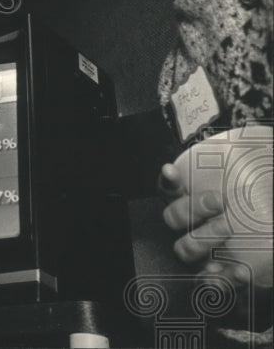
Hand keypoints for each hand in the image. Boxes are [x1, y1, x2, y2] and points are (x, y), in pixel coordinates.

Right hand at [160, 125, 272, 287]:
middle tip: (218, 202)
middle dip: (191, 209)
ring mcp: (207, 252)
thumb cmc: (267, 197)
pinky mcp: (225, 276)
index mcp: (197, 200)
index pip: (170, 188)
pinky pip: (210, 284)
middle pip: (173, 218)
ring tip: (228, 231)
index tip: (173, 172)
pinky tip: (238, 273)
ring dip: (202, 239)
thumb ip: (259, 158)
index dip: (168, 181)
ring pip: (185, 248)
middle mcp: (195, 226)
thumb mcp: (264, 174)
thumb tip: (253, 147)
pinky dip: (219, 282)